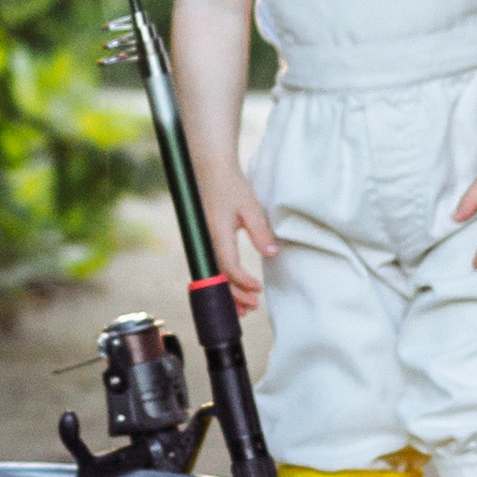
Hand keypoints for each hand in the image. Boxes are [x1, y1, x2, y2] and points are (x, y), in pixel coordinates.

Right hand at [213, 180, 277, 308]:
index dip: (243, 282)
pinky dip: (223, 280)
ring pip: (214, 275)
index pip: (229, 268)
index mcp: (218, 235)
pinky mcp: (206, 238)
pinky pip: (213, 266)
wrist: (211, 168)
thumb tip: (272, 253)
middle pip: (219, 278)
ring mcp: (205, 241)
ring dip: (228, 292)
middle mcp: (208, 241)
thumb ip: (261, 231)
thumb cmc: (231, 186)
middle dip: (235, 296)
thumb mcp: (251, 207)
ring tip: (243, 308)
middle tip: (253, 307)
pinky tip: (233, 287)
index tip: (258, 289)